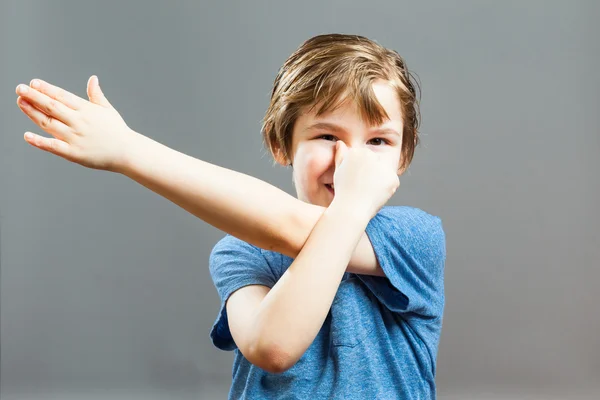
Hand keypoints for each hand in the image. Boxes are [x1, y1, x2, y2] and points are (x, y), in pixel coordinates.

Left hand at [16, 76, 138, 171]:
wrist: (127, 152)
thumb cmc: (117, 131)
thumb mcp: (107, 110)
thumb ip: (96, 95)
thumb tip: (93, 79)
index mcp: (87, 110)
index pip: (62, 96)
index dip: (47, 89)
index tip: (33, 83)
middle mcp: (79, 122)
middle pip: (52, 106)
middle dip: (34, 96)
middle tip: (20, 89)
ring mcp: (75, 137)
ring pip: (49, 123)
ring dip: (33, 112)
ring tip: (21, 102)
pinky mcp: (74, 153)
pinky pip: (53, 146)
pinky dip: (39, 141)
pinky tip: (27, 135)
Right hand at [330, 141, 399, 218]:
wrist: (350, 209)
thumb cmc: (343, 192)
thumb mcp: (338, 171)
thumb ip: (341, 155)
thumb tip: (340, 143)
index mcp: (358, 151)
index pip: (367, 158)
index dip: (361, 171)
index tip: (356, 181)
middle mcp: (371, 155)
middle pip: (377, 162)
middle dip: (372, 173)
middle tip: (363, 187)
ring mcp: (383, 166)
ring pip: (385, 172)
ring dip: (380, 180)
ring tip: (368, 191)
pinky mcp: (392, 178)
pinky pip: (392, 182)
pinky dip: (387, 189)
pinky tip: (376, 195)